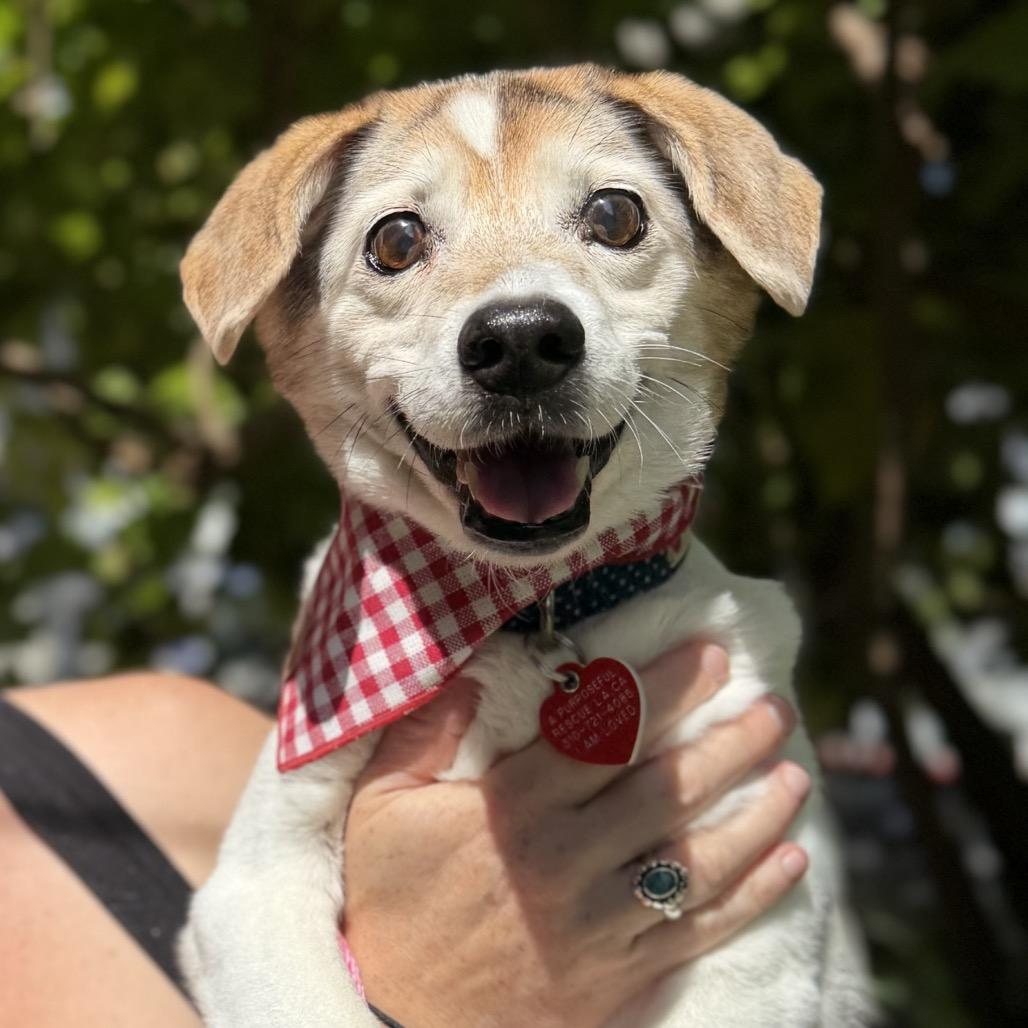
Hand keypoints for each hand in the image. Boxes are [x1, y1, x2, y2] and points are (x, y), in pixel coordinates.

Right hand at [343, 642, 809, 1027]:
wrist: (397, 1021)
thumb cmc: (394, 900)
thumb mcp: (383, 807)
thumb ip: (423, 733)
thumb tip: (468, 668)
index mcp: (514, 810)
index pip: (607, 734)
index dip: (665, 688)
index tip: (712, 655)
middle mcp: (566, 861)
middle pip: (668, 790)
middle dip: (730, 743)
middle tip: (774, 707)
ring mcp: (598, 925)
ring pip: (698, 861)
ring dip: (757, 815)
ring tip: (798, 774)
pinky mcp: (618, 977)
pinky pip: (699, 932)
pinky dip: (751, 896)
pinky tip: (790, 862)